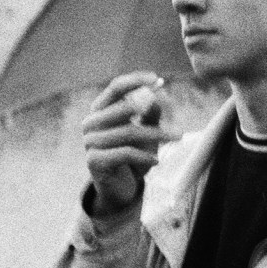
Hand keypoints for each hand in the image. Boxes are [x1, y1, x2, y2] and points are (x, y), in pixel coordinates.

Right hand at [81, 72, 178, 215]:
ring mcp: (90, 141)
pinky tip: (156, 160)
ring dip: (157, 135)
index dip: (136, 81)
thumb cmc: (133, 155)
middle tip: (175, 115)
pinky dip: (144, 156)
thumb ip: (150, 113)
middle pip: (124, 108)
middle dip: (154, 111)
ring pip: (128, 131)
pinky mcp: (94, 160)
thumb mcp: (146, 131)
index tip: (157, 80)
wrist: (120, 187)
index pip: (115, 87)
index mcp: (100, 109)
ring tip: (176, 137)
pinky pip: (124, 152)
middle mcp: (91, 122)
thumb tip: (157, 95)